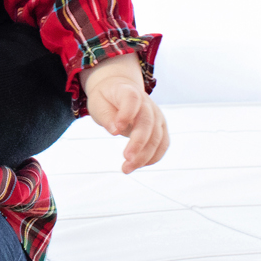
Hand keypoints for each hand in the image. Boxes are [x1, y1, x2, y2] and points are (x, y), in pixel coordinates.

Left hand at [80, 53, 168, 173]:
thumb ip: (106, 115)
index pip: (132, 99)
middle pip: (147, 122)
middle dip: (138, 143)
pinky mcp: (160, 127)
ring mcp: (156, 115)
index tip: (117, 128)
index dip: (127, 113)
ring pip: (157, 137)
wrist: (120, 92)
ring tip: (126, 168)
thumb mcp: (98, 103)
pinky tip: (139, 165)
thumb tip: (115, 131)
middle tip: (126, 159)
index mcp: (129, 91)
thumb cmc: (106, 99)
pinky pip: (163, 144)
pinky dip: (153, 157)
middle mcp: (147, 103)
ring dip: (145, 156)